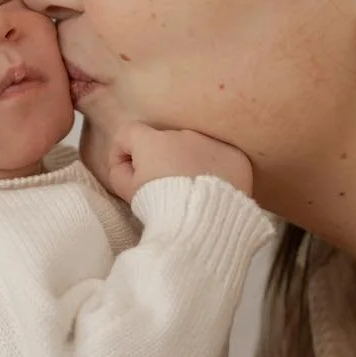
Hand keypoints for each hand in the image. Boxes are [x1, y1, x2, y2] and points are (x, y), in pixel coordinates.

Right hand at [107, 122, 253, 203]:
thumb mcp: (128, 193)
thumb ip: (120, 172)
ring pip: (195, 149)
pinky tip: (215, 192)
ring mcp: (213, 143)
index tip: (128, 172)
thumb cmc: (162, 207)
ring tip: (192, 192)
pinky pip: (221, 158)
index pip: (129, 133)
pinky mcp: (236, 156)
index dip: (123, 151)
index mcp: (154, 142)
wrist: (205, 223)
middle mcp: (184, 135)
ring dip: (189, 163)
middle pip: (165, 142)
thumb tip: (126, 164)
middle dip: (161, 160)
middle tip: (164, 189)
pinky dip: (215, 170)